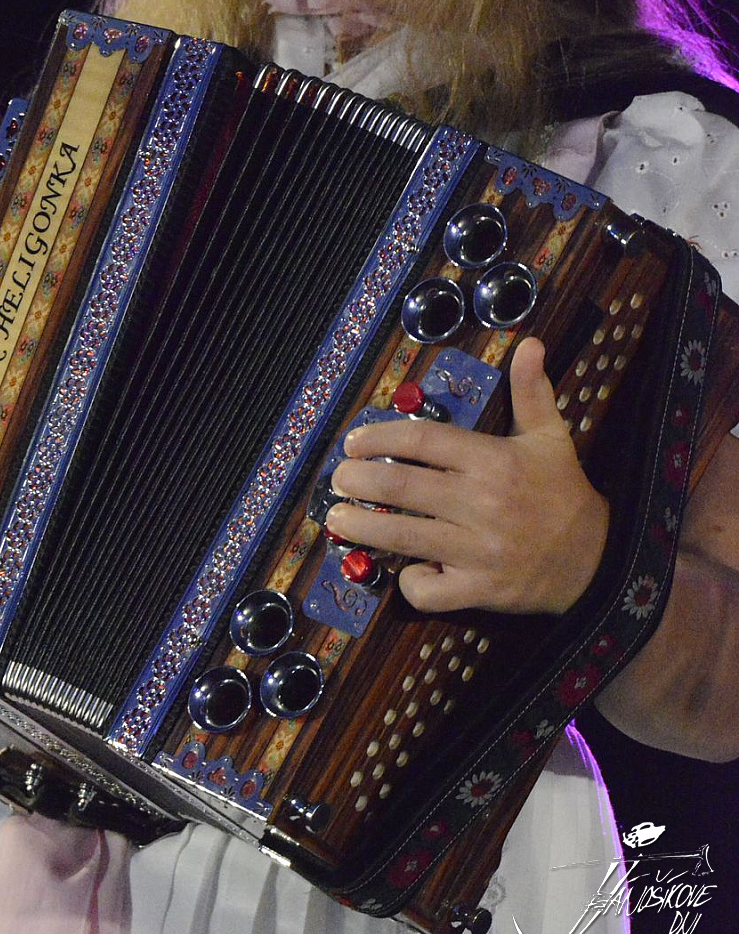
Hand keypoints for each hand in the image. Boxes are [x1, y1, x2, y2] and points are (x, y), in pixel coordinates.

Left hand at [327, 337, 609, 615]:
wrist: (596, 559)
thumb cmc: (562, 491)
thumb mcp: (551, 436)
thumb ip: (531, 390)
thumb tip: (530, 342)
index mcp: (492, 460)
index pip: (424, 439)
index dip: (381, 436)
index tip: (353, 441)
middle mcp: (481, 502)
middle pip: (403, 485)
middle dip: (360, 480)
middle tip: (337, 479)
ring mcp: (479, 550)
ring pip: (405, 537)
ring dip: (364, 526)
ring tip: (338, 520)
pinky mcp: (480, 591)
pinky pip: (430, 591)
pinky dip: (409, 583)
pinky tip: (404, 569)